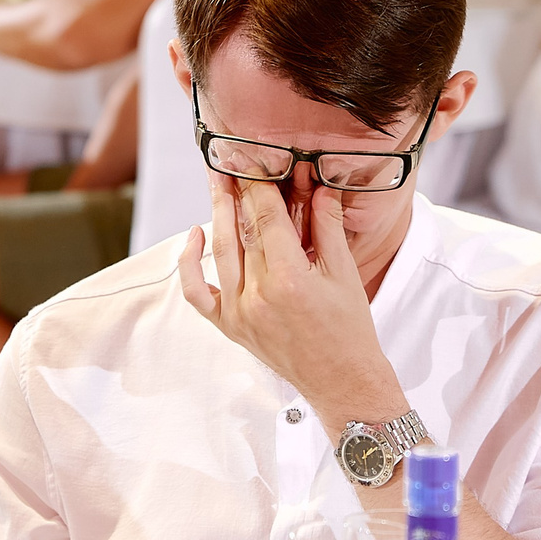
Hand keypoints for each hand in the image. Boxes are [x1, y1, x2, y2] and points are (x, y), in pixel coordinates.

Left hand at [177, 174, 406, 428]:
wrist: (343, 382)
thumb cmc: (350, 329)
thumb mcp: (343, 271)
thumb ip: (326, 224)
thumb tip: (317, 183)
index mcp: (289, 279)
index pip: (265, 216)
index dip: (257, 183)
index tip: (251, 158)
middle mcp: (258, 295)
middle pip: (239, 229)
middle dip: (233, 190)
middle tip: (227, 161)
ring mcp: (239, 313)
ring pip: (220, 251)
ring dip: (216, 213)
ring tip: (217, 184)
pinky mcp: (230, 327)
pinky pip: (198, 293)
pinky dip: (190, 264)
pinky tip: (196, 236)